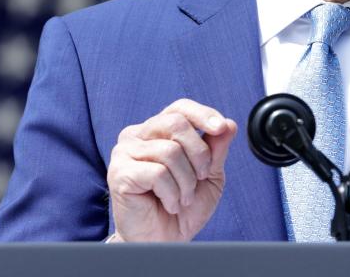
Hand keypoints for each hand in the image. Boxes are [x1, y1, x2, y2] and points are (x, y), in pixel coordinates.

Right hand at [106, 99, 237, 241]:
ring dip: (186, 180)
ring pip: (169, 151)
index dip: (203, 115)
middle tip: (201, 178)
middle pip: (176, 124)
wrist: (164, 241)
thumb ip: (217, 148)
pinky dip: (171, 192)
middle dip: (199, 153)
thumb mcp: (210, 175)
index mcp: (158, 130)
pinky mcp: (120, 173)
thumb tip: (229, 124)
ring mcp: (125, 153)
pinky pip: (157, 173)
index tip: (221, 128)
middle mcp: (138, 136)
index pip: (180, 108)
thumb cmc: (183, 207)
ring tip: (182, 197)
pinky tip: (169, 203)